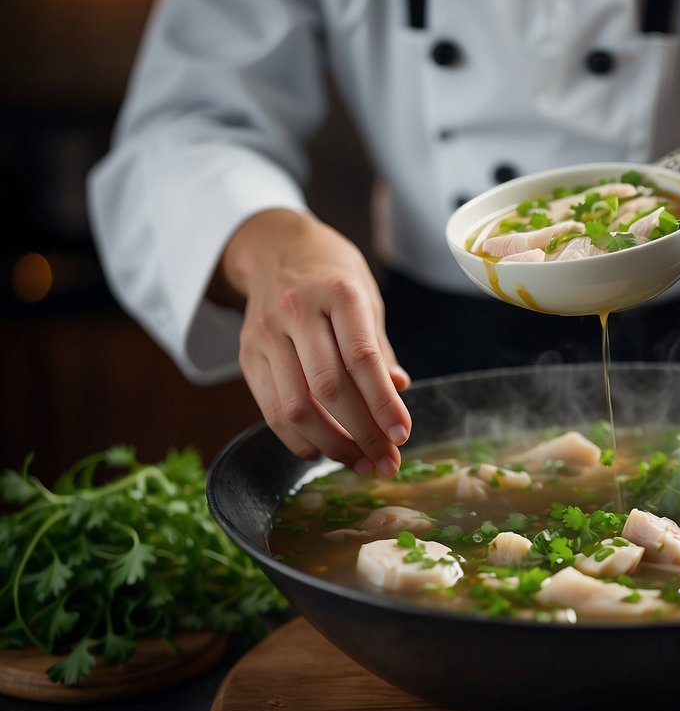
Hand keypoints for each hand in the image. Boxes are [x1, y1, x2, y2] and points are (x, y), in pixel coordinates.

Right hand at [212, 209, 411, 473]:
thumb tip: (398, 390)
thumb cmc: (332, 276)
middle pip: (328, 388)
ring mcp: (266, 334)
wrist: (275, 248)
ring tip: (360, 461)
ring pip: (295, 406)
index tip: (403, 434)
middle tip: (386, 460)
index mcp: (338, 293)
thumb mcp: (367, 297)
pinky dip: (299, 439)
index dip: (383, 403)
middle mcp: (297, 311)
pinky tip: (324, 449)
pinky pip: (271, 409)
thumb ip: (380, 347)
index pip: (361, 358)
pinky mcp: (246, 355)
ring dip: (332, 444)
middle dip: (362, 433)